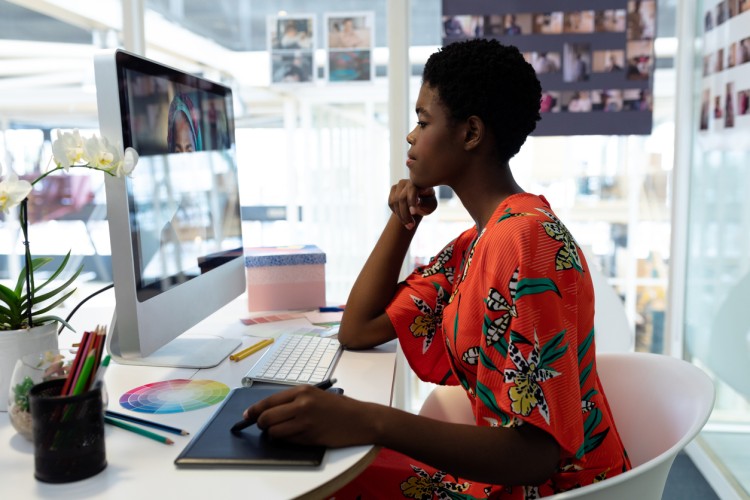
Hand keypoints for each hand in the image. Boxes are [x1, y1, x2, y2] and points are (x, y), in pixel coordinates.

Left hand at [242, 385, 374, 446]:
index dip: (254, 411)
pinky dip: (287, 440)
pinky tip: (295, 436)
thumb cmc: (339, 406)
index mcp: (302, 391)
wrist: (360, 419)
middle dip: (261, 424)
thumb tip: (269, 411)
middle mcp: (302, 404)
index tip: (246, 416)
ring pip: (275, 432)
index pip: (268, 401)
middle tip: (265, 426)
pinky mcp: (310, 437)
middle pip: (267, 418)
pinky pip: (288, 441)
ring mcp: (305, 422)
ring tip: (282, 432)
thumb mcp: (315, 395)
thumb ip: (293, 401)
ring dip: (274, 434)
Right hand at [388, 179, 436, 229]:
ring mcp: (400, 184)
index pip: (412, 190)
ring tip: (409, 225)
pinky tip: (403, 217)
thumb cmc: (428, 203)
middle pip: (401, 198)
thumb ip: (425, 203)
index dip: (411, 201)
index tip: (413, 213)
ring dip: (400, 216)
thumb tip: (417, 202)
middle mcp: (408, 181)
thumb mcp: (431, 205)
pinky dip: (396, 212)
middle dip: (405, 214)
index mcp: (420, 183)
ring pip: (394, 202)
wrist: (420, 200)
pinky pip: (390, 203)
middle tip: (411, 226)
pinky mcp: (393, 189)